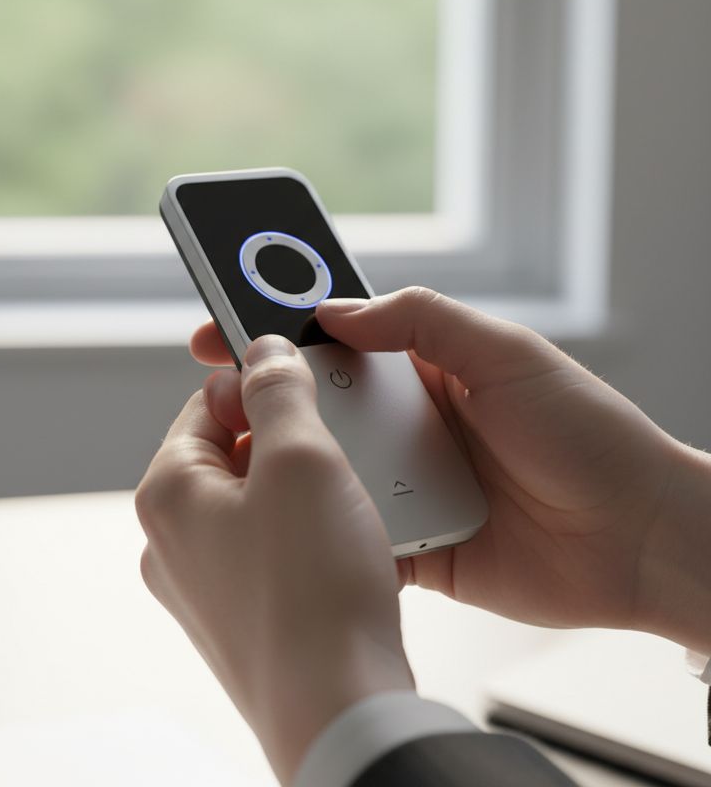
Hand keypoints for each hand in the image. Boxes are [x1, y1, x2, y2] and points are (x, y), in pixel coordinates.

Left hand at [136, 335, 413, 782]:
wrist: (341, 709)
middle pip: (231, 451)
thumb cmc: (313, 592)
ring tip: (345, 505)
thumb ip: (278, 389)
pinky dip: (307, 535)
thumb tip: (263, 350)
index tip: (302, 384)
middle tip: (334, 451)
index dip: (258, 385)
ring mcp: (204, 584)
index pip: (205, 403)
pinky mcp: (241, 616)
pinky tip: (342, 548)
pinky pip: (271, 549)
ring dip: (303, 488)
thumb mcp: (301, 458)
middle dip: (286, 441)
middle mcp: (172, 541)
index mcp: (167, 493)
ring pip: (256, 501)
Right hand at [191, 288, 710, 654]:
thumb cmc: (587, 433)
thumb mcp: (506, 353)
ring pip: (326, 472)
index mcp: (423, 369)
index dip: (275, 330)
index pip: (333, 340)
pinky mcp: (415, 545)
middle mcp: (406, 425)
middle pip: (317, 407)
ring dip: (291, 467)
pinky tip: (288, 526)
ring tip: (246, 465)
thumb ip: (422, 320)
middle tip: (215, 398)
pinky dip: (323, 532)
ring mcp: (406, 486)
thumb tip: (335, 311)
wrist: (642, 540)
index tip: (221, 326)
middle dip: (263, 400)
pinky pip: (353, 536)